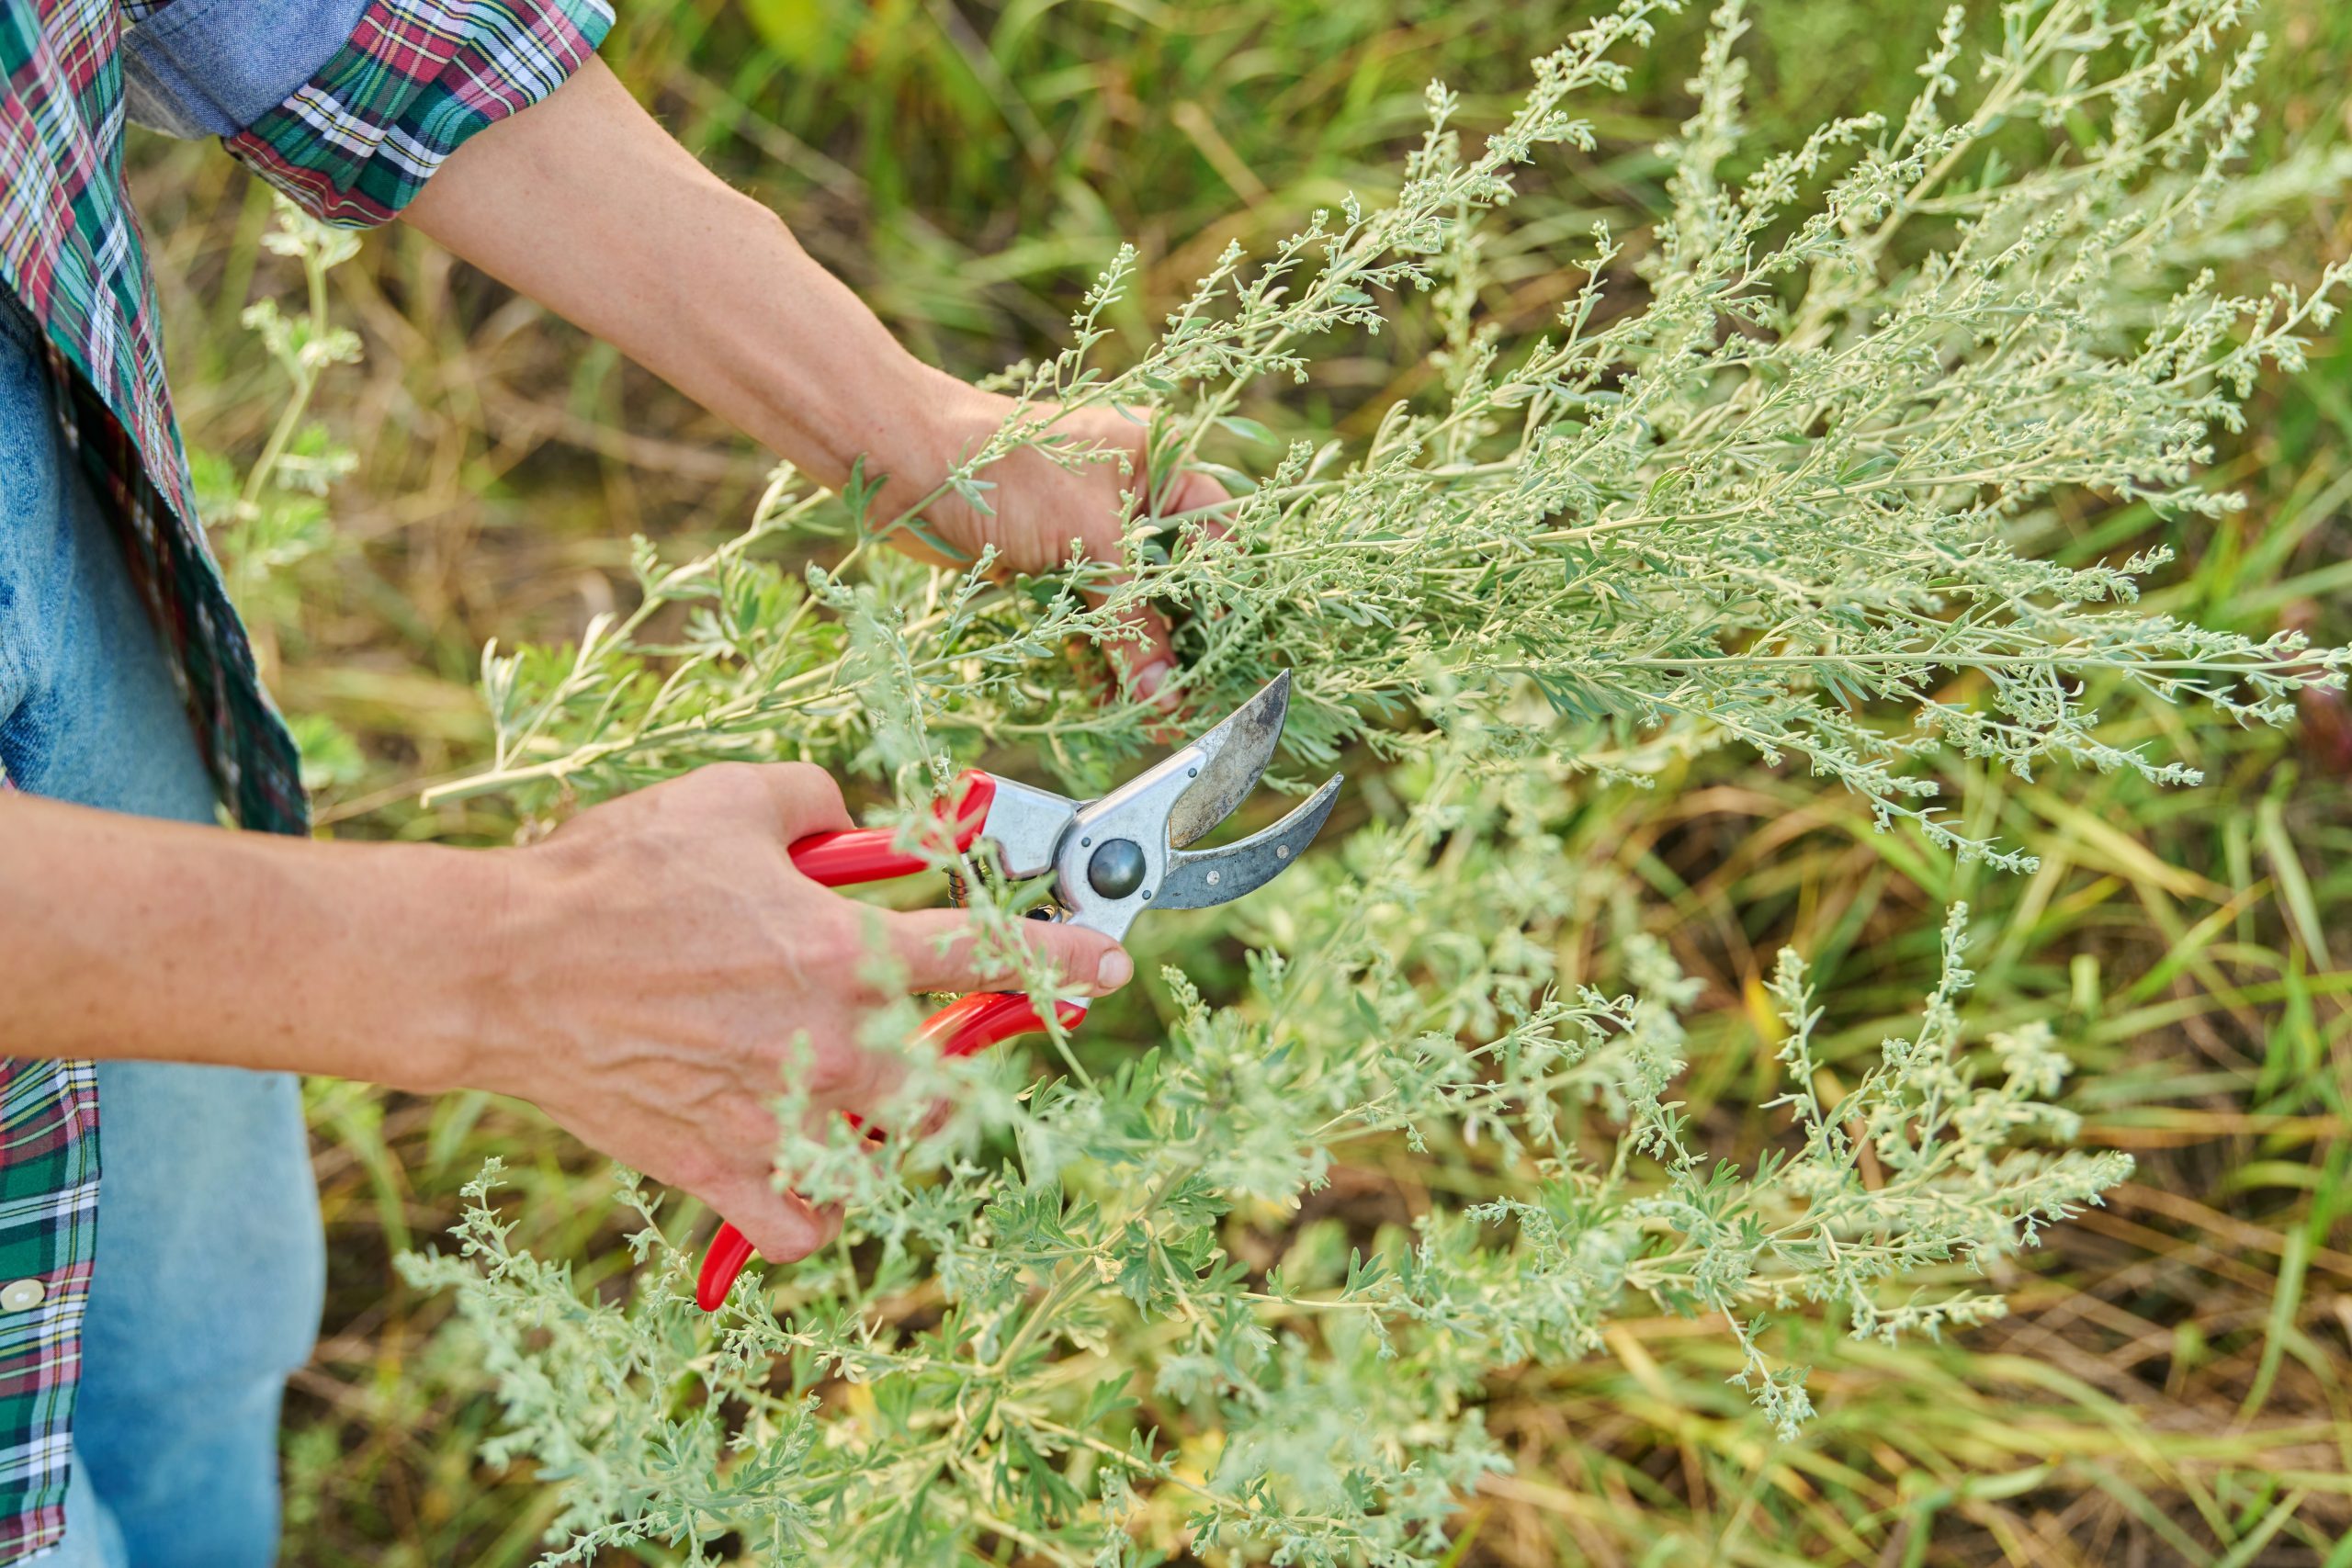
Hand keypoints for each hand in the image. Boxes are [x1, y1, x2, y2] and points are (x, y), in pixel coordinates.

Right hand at [466, 762, 1133, 1263]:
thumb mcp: (727, 799)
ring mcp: (777, 1120)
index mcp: (841, 953)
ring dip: (893, 1129)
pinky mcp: (720, 1170)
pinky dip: (820, 1204)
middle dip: (962, 1063)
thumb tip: (858, 820)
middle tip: (930, 1039)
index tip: (1108, 965)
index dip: (1060, 958)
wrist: (502, 969)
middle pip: (954, 1086)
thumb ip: (817, 800)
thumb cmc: (610, 876)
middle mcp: (827, 1048)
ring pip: (891, 1159)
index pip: (987, 956)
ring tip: (855, 1091)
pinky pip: (807, 1223)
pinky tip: (809, 1162)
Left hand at [883, 388, 1232, 705]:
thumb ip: (1133, 617)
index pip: (1214, 532)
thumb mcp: (1091, 538)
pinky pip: (1089, 620)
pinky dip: (1101, 657)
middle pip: (1174, 580)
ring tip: (1160, 715)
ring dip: (1142, 659)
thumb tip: (1167, 691)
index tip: (1234, 651)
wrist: (907, 465)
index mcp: (1157, 462)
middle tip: (1199, 696)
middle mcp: (1129, 497)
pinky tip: (1115, 700)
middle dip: (1183, 639)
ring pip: (1130, 607)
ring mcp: (1087, 535)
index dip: (1225, 593)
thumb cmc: (1007, 470)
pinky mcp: (1049, 568)